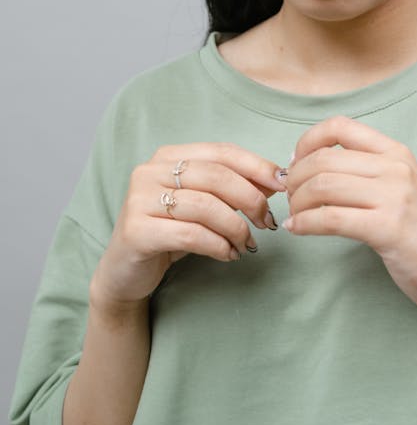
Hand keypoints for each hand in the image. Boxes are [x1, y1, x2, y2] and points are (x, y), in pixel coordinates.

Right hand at [90, 143, 286, 311]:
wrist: (125, 272)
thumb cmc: (169, 233)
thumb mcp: (204, 205)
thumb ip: (233, 188)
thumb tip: (275, 179)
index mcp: (168, 156)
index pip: (221, 152)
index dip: (256, 166)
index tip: (283, 184)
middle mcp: (150, 171)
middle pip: (216, 176)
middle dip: (250, 199)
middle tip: (267, 222)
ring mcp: (139, 199)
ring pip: (206, 206)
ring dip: (236, 228)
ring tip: (246, 245)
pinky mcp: (136, 230)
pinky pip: (191, 234)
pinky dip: (218, 245)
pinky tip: (228, 255)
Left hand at [283, 116, 416, 318]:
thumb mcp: (401, 186)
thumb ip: (366, 171)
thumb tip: (309, 164)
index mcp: (397, 152)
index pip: (340, 127)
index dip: (307, 142)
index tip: (296, 164)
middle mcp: (396, 168)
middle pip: (324, 159)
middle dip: (295, 178)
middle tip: (288, 196)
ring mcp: (395, 197)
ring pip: (323, 187)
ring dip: (297, 202)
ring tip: (293, 215)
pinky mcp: (388, 229)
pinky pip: (331, 218)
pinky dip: (305, 223)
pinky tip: (297, 229)